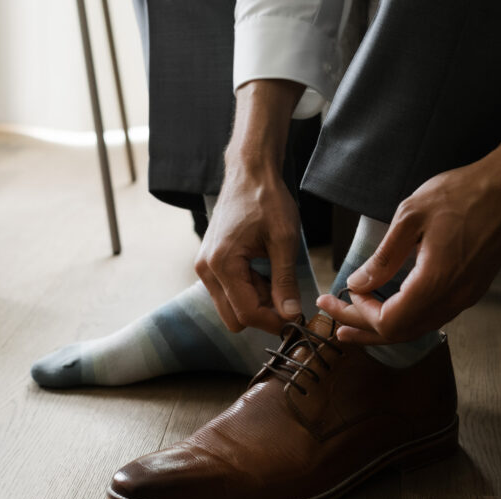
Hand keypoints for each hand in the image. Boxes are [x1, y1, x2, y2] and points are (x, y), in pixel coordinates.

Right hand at [195, 168, 301, 333]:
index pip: (246, 313)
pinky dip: (248, 291)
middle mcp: (206, 269)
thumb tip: (290, 315)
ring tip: (277, 280)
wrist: (249, 174)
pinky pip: (228, 292)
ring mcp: (205, 267)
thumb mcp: (284, 241)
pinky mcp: (209, 264)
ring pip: (230, 307)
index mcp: (222, 264)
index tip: (296, 321)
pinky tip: (264, 274)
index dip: (273, 322)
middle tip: (288, 301)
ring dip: (256, 303)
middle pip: (234, 317)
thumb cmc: (267, 200)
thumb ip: (285, 281)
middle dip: (263, 315)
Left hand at [317, 113, 500, 343]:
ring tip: (355, 327)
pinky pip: (433, 317)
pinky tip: (391, 309)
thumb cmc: (464, 193)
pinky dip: (406, 319)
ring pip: (418, 329)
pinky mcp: (473, 289)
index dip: (361, 314)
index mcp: (435, 283)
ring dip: (384, 329)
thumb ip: (383, 257)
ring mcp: (466, 297)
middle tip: (334, 326)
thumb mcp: (410, 216)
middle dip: (364, 330)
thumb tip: (358, 284)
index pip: (388, 321)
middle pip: (401, 333)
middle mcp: (453, 298)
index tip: (344, 294)